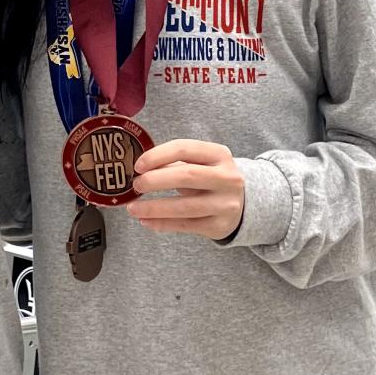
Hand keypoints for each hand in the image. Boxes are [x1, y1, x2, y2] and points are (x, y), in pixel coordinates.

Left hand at [129, 139, 244, 239]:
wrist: (243, 204)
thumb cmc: (211, 178)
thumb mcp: (201, 163)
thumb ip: (174, 163)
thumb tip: (140, 169)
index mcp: (220, 154)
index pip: (184, 149)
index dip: (158, 155)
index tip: (138, 165)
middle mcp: (227, 178)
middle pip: (186, 176)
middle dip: (155, 181)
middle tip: (136, 185)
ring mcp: (225, 204)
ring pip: (184, 206)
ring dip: (154, 208)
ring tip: (133, 208)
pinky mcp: (219, 225)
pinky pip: (185, 225)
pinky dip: (162, 224)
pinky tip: (146, 221)